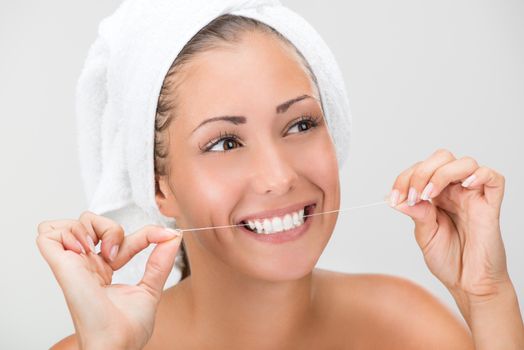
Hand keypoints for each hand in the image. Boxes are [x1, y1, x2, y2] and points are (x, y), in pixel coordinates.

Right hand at [36, 211, 182, 348]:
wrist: (119, 342)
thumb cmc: (128, 328)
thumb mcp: (151, 287)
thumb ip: (161, 261)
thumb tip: (172, 236)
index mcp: (102, 270)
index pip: (118, 236)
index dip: (143, 233)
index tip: (162, 236)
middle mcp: (86, 265)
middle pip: (89, 221)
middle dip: (110, 226)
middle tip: (118, 252)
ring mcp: (73, 265)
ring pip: (71, 224)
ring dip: (90, 227)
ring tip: (100, 251)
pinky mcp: (62, 266)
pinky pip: (48, 234)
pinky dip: (68, 232)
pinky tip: (86, 249)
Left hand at [387, 148, 510, 302]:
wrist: (470, 285)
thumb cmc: (449, 260)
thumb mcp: (425, 236)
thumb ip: (417, 214)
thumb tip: (399, 199)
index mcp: (437, 195)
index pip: (421, 169)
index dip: (404, 178)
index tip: (394, 198)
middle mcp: (455, 191)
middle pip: (442, 158)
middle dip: (421, 171)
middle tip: (413, 195)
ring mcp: (474, 196)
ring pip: (465, 163)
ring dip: (441, 174)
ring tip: (430, 196)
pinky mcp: (491, 206)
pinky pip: (493, 178)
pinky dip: (479, 175)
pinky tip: (464, 187)